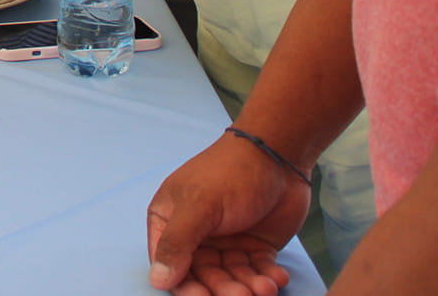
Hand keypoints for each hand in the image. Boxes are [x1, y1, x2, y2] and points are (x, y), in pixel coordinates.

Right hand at [146, 133, 308, 294]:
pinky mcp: (255, 246)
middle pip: (203, 276)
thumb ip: (177, 243)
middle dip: (223, 290)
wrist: (280, 155)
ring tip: (266, 288)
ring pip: (232, 278)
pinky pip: (256, 272)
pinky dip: (266, 279)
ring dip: (247, 287)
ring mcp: (227, 242)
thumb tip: (158, 281)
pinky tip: (277, 278)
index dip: (185, 286)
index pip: (170, 263)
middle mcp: (196, 235)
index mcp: (171, 220)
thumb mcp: (199, 205)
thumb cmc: (231, 173)